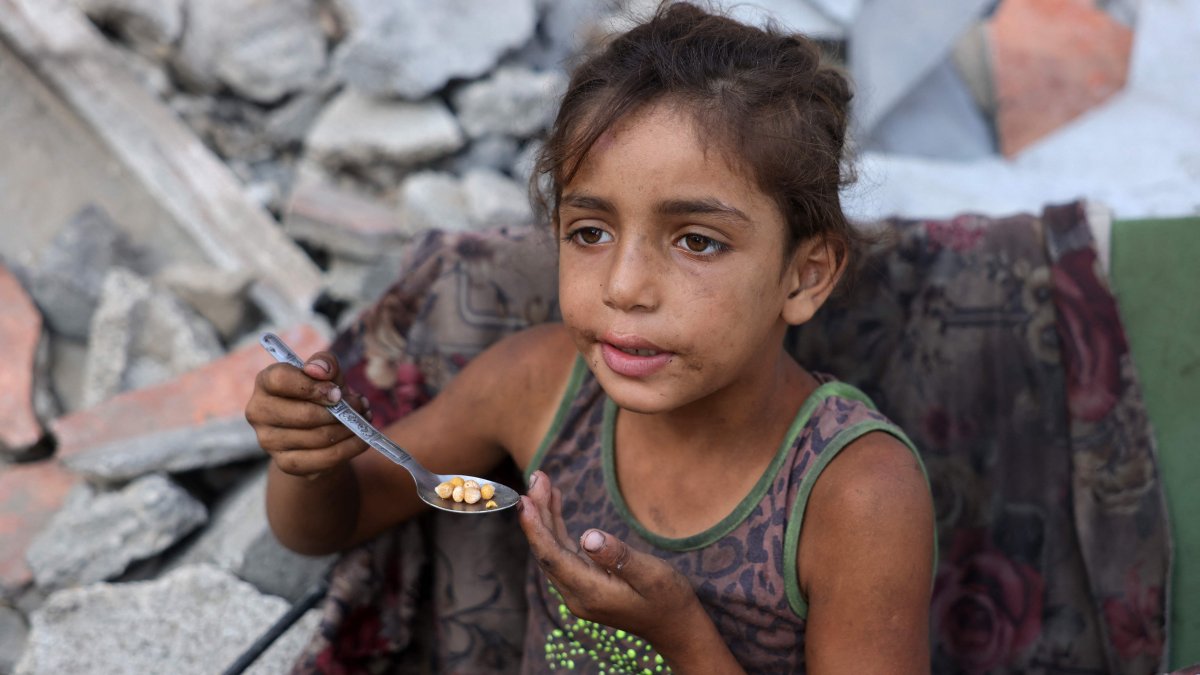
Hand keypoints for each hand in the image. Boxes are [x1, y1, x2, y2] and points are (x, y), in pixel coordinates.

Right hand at [245, 350, 371, 477]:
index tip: (337, 392)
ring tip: (363, 419)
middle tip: (361, 406)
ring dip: (348, 429)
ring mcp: (268, 441)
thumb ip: (325, 363)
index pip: (280, 380)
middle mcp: (259, 412)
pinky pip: (322, 459)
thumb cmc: (319, 394)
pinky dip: (348, 449)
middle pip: (303, 414)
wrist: (315, 428)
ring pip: (317, 437)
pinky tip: (360, 439)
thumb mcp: (326, 373)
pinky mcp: (284, 463)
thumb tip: (320, 370)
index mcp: (265, 383)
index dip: (312, 386)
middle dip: (340, 411)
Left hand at [517, 470, 703, 655]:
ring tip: (542, 482)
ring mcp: (578, 589)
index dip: (536, 528)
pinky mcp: (584, 582)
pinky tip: (555, 503)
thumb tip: (588, 536)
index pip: (553, 557)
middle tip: (537, 477)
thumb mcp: (652, 576)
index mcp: (589, 593)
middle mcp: (576, 594)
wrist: (674, 627)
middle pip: (547, 550)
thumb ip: (620, 557)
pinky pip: (563, 551)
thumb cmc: (668, 599)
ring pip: (553, 548)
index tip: (524, 501)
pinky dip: (557, 525)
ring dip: (545, 516)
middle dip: (538, 513)